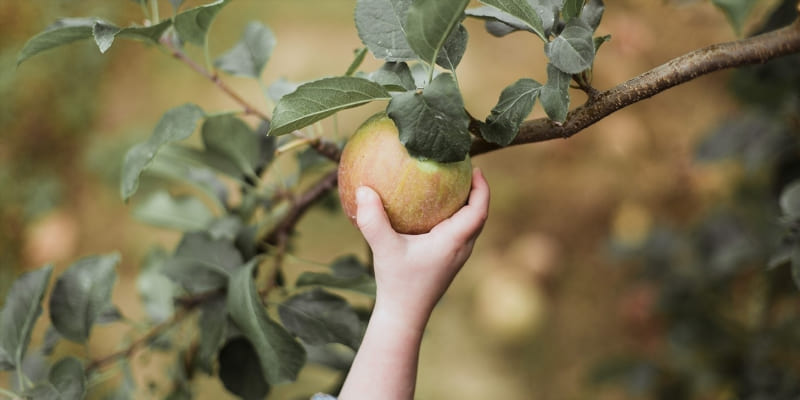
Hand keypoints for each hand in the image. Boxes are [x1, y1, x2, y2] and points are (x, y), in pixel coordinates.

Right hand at [355, 168, 489, 327]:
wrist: (403, 316)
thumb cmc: (397, 283)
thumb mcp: (383, 248)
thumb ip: (373, 220)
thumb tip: (363, 190)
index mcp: (454, 241)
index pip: (479, 211)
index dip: (482, 188)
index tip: (475, 168)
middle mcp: (461, 248)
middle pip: (477, 216)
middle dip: (475, 193)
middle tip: (463, 171)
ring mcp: (455, 257)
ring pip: (468, 226)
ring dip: (465, 206)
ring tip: (450, 186)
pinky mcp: (446, 262)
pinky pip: (456, 234)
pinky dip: (452, 218)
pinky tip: (430, 211)